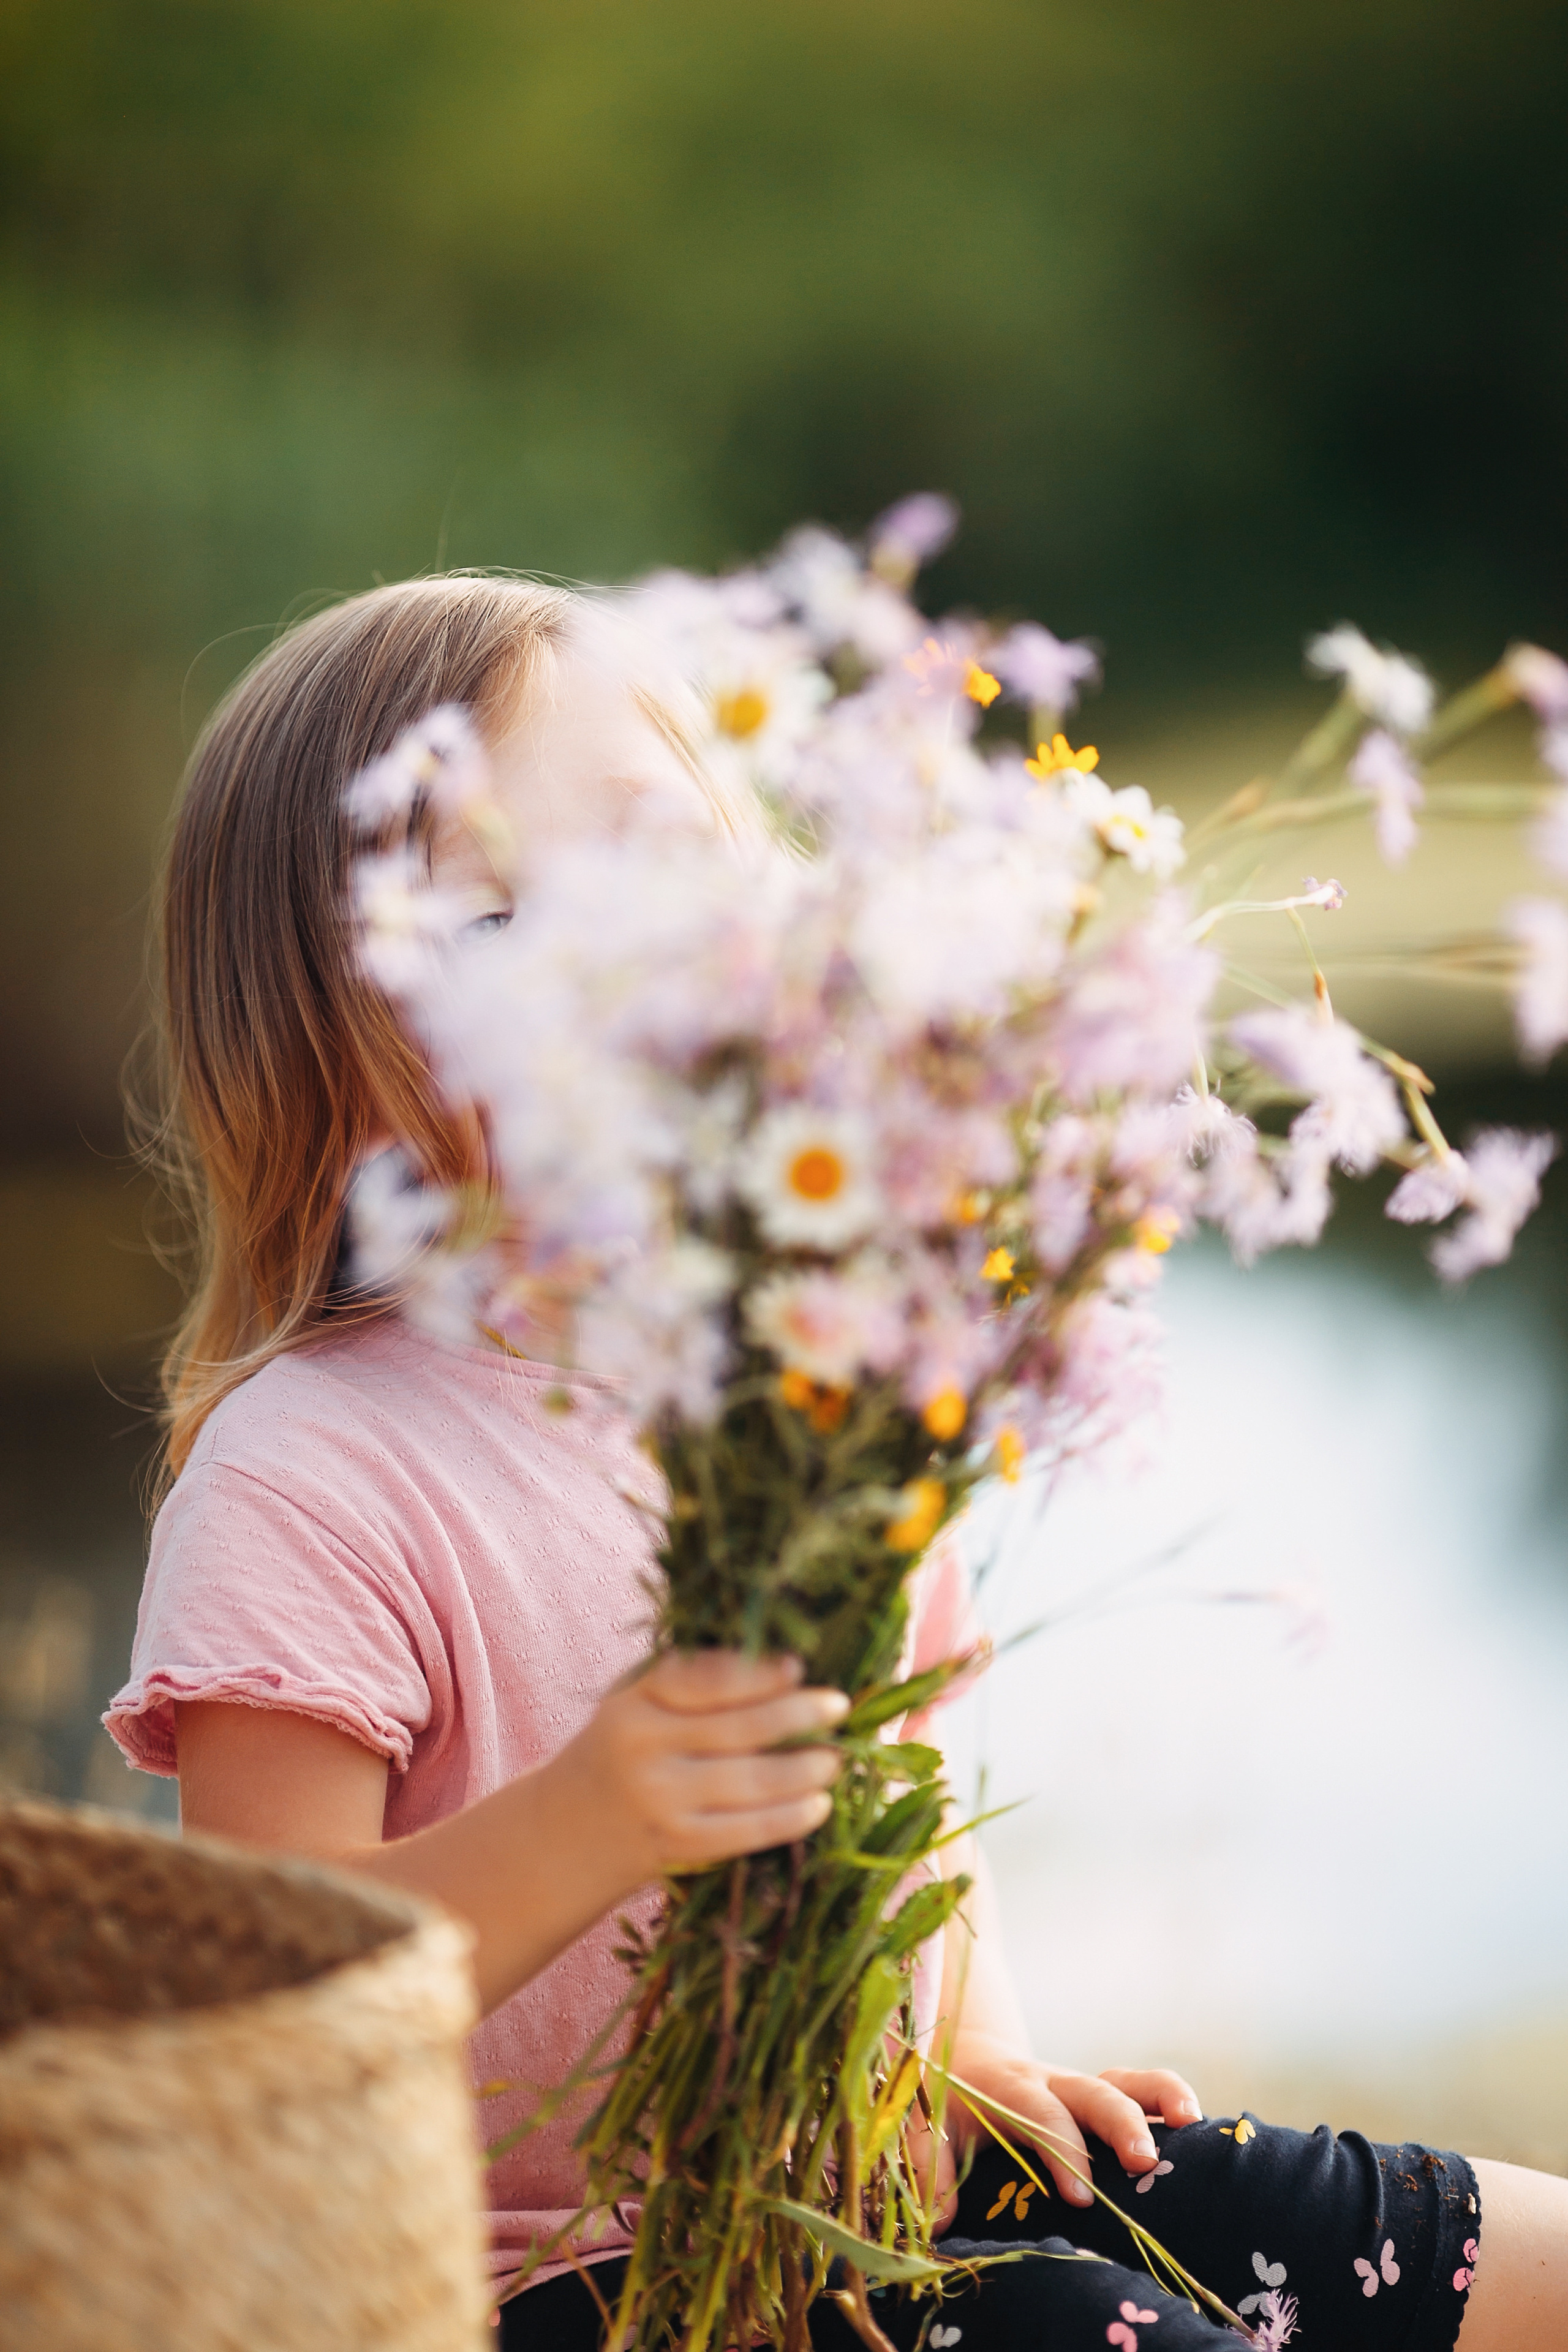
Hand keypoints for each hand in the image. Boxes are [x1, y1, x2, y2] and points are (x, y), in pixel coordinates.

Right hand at [565, 1649, 848, 1885]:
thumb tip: (788, 1667)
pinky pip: (746, 1831)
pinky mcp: (676, 1845)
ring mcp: (659, 1800)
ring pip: (749, 1781)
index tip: (798, 1666)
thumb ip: (693, 1681)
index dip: (756, 1672)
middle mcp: (643, 1746)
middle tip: (838, 1707)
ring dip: (804, 1769)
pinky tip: (819, 1804)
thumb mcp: (638, 1702)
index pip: (703, 1678)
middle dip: (798, 1716)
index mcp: (635, 1700)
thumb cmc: (625, 1748)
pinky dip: (789, 1818)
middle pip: (738, 1728)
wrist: (569, 1829)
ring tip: (836, 1759)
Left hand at [947, 2031, 1201, 2207]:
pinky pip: (1141, 2088)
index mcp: (1010, 2089)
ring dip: (1161, 2096)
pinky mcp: (1102, 2094)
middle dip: (1121, 2122)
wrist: (968, 2056)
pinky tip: (1202, 2127)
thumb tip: (941, 2222)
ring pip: (1127, 2079)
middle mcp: (1053, 2081)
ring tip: (1193, 2123)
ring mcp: (1082, 2086)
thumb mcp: (927, 2126)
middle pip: (1094, 2091)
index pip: (1043, 2116)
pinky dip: (1172, 2099)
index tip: (1080, 2195)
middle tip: (1143, 2161)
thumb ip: (931, 2169)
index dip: (1063, 2151)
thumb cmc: (948, 2103)